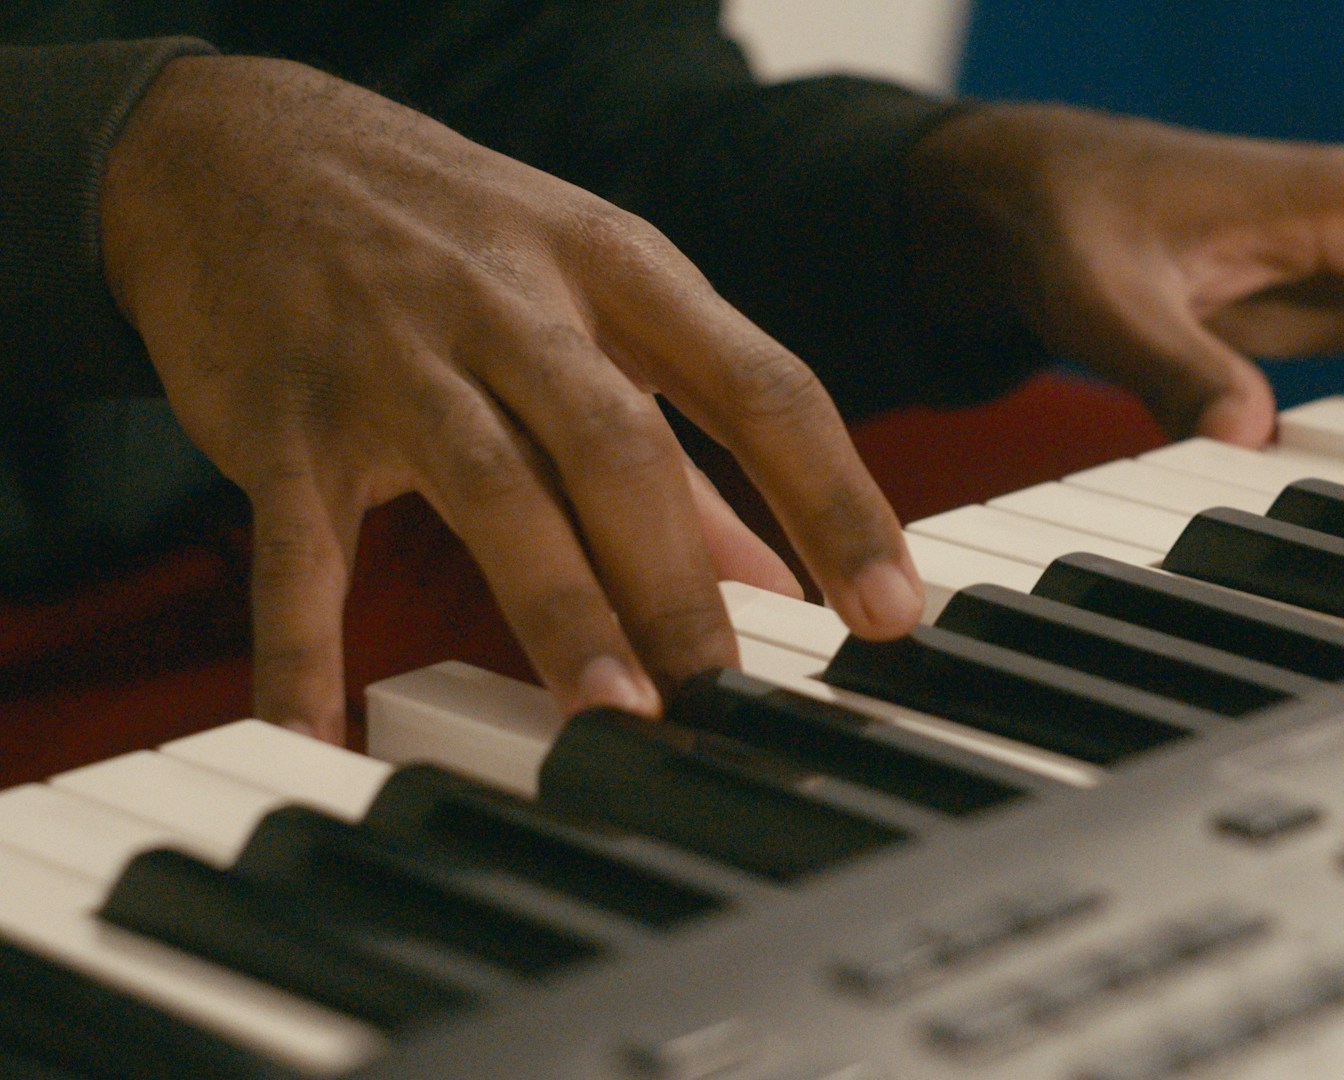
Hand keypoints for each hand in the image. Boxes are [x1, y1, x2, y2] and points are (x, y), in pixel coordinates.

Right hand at [101, 57, 922, 740]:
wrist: (234, 149)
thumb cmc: (449, 236)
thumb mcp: (588, 299)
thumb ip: (683, 444)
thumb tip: (781, 578)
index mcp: (617, 268)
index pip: (760, 386)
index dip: (834, 501)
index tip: (887, 610)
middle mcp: (513, 304)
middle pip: (622, 444)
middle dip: (684, 581)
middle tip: (733, 699)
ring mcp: (393, 358)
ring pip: (493, 487)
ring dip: (558, 607)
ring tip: (613, 714)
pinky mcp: (285, 421)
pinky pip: (299, 550)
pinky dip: (308, 649)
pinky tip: (329, 737)